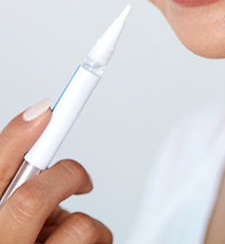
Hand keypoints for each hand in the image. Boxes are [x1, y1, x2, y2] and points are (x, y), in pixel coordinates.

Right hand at [0, 100, 112, 242]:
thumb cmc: (19, 243)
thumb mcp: (8, 218)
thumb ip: (15, 184)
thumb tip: (40, 126)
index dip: (16, 138)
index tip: (46, 110)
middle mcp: (3, 243)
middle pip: (34, 197)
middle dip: (67, 176)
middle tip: (78, 180)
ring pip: (80, 226)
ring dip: (85, 221)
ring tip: (69, 234)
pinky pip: (99, 243)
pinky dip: (97, 240)